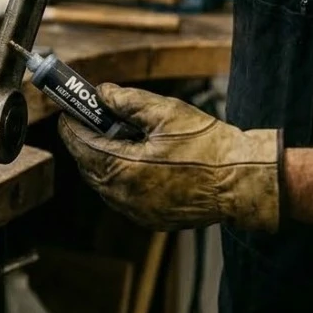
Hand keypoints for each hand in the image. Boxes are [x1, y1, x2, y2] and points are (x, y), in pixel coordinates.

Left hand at [58, 83, 281, 231]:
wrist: (243, 181)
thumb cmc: (209, 146)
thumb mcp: (166, 112)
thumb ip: (128, 101)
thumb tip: (103, 94)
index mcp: (123, 169)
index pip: (80, 144)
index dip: (72, 123)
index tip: (69, 108)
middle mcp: (124, 196)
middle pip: (88, 164)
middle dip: (87, 140)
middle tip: (92, 118)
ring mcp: (136, 211)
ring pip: (103, 182)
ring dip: (103, 159)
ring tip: (118, 136)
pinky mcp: (150, 218)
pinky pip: (122, 195)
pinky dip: (120, 177)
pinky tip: (135, 159)